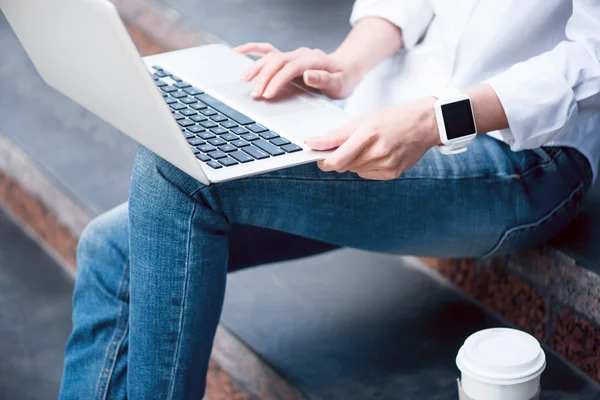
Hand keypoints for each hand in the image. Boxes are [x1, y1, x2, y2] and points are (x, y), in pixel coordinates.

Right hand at [234, 42, 363, 99]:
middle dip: (264, 77)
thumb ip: (324, 80)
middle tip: (255, 94)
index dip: (278, 81)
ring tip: (245, 81)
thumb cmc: (342, 79)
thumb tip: (307, 75)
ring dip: (256, 67)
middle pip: (278, 60)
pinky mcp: (287, 58)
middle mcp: (301, 54)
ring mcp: (293, 54)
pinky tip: (238, 52)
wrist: (346, 69)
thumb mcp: (339, 84)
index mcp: (314, 60)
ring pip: (270, 56)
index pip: (291, 68)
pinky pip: (267, 50)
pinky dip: (252, 50)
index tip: (268, 95)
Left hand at [305, 97, 441, 179]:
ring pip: (355, 170)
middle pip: (343, 166)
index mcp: (367, 135)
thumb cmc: (392, 119)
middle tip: (347, 145)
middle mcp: (377, 152)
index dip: (324, 161)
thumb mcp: (363, 120)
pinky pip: (367, 174)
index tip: (319, 156)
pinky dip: (366, 166)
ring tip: (367, 147)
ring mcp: (386, 165)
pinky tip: (377, 154)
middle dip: (339, 158)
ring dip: (353, 162)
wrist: (425, 124)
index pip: (336, 160)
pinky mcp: (392, 174)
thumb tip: (313, 143)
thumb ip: (336, 135)